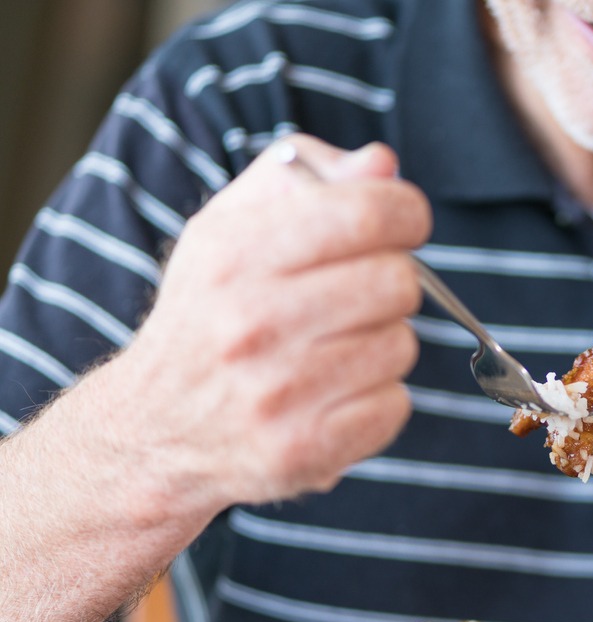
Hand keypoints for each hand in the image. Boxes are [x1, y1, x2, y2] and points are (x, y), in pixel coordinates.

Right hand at [116, 135, 429, 510]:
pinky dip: (378, 400)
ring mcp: (279, 395)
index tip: (399, 224)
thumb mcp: (230, 228)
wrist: (153, 431)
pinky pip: (396, 406)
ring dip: (384, 344)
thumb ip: (306, 180)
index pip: (368, 212)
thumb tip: (382, 165)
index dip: (405, 212)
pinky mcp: (304, 452)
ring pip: (402, 346)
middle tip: (359, 295)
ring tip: (336, 349)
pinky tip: (335, 395)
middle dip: (392, 282)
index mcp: (235, 255)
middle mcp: (253, 324)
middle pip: (398, 281)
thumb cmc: (209, 315)